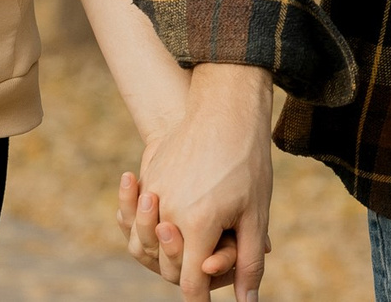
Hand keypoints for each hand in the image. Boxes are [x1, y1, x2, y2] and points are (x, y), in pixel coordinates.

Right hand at [124, 64, 272, 300]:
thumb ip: (248, 262)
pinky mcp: (147, 177)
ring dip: (158, 251)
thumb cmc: (247, 162)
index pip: (190, 282)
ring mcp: (155, 193)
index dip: (199, 298)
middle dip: (184, 273)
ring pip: (144, 243)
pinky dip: (141, 225)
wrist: (225, 108)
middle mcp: (170, 212)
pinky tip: (153, 220)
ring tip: (176, 247)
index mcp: (199, 224)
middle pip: (166, 266)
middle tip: (204, 266)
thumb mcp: (256, 213)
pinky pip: (134, 214)